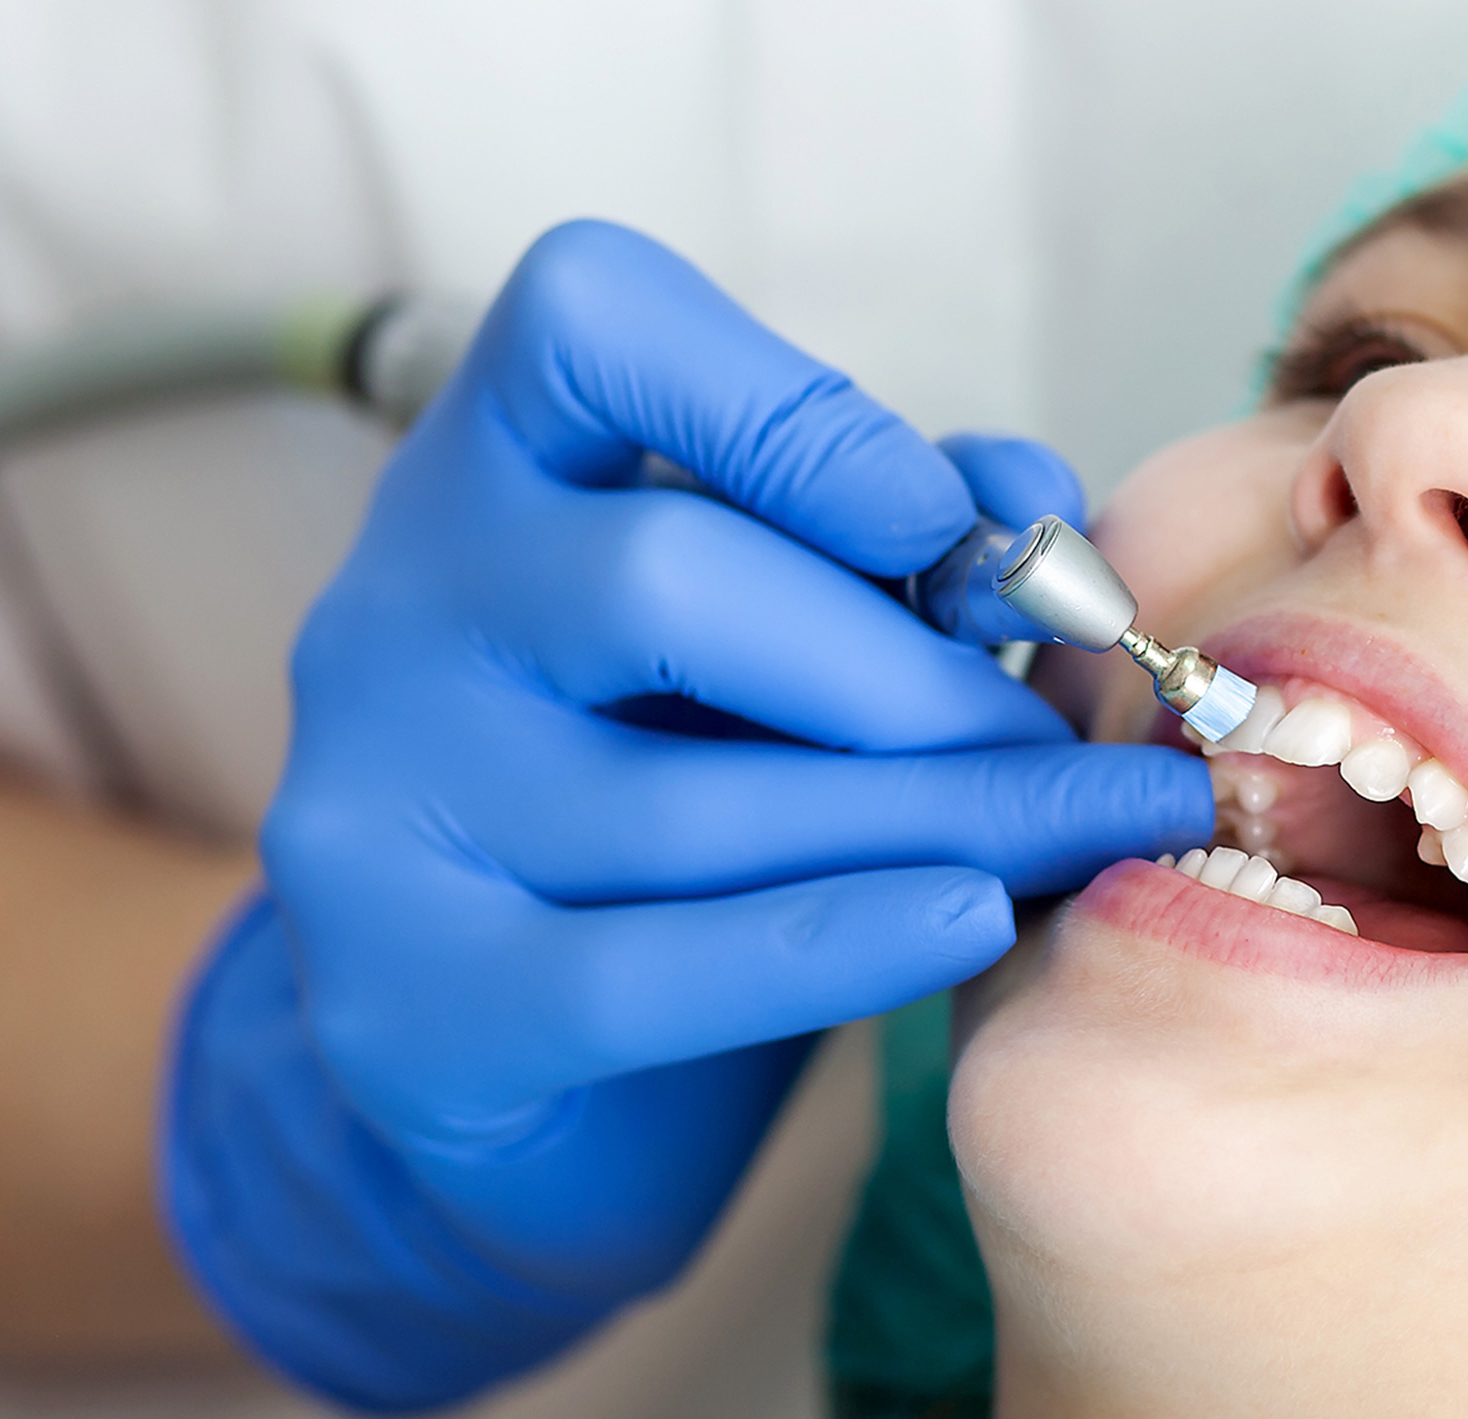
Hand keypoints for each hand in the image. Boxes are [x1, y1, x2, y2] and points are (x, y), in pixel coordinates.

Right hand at [165, 222, 1211, 1409]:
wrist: (506, 1047)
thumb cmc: (670, 784)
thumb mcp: (769, 627)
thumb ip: (895, 543)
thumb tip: (1040, 501)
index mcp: (489, 468)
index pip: (586, 321)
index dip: (790, 406)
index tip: (940, 521)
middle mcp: (401, 610)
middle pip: (665, 581)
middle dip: (911, 675)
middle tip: (1059, 744)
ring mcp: (382, 810)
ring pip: (685, 802)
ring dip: (935, 820)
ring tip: (1085, 831)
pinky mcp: (414, 1004)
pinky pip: (648, 975)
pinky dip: (838, 945)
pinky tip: (973, 921)